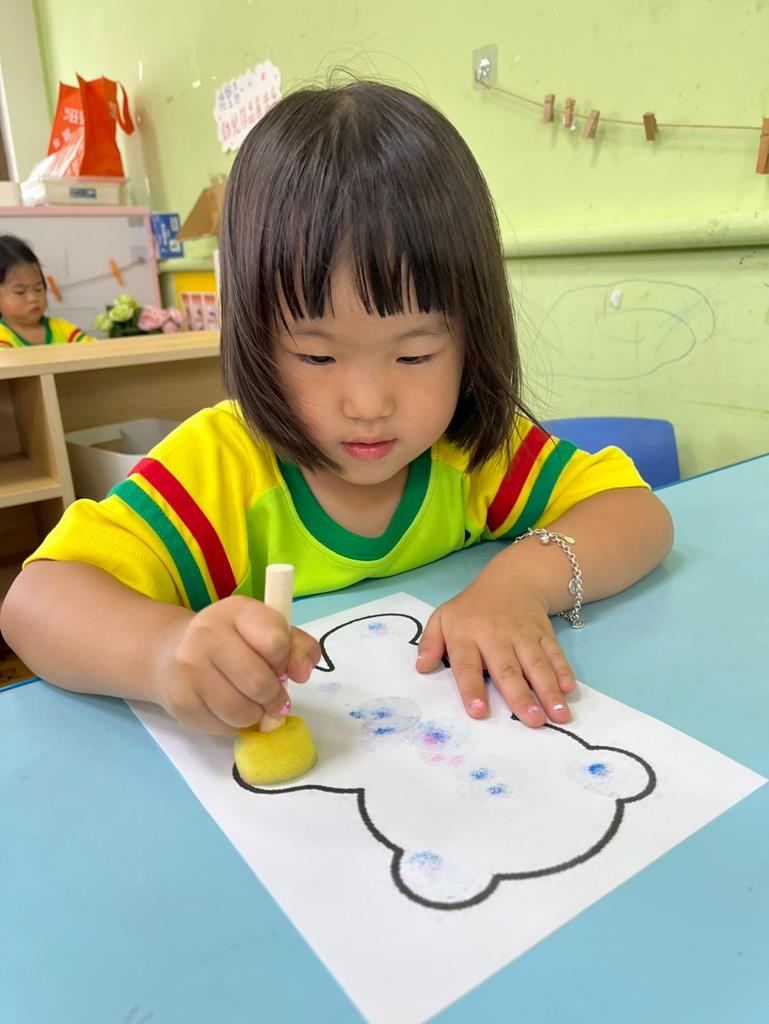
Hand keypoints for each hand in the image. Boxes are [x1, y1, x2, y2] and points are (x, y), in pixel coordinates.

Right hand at [148, 596, 320, 733]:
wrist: (172, 652)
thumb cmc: (234, 642)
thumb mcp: (270, 632)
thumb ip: (299, 647)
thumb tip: (302, 673)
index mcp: (236, 610)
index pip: (276, 643)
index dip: (285, 660)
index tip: (279, 663)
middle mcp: (207, 633)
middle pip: (259, 683)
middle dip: (274, 697)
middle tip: (273, 696)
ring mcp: (188, 668)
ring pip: (241, 712)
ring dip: (255, 714)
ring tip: (252, 703)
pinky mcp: (180, 700)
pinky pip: (223, 727)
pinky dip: (234, 725)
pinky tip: (228, 708)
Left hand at [416, 571, 575, 728]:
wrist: (512, 579)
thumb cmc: (472, 609)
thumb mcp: (443, 617)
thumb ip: (430, 643)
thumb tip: (421, 668)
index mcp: (466, 635)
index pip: (467, 664)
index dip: (472, 688)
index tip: (478, 712)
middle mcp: (496, 636)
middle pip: (508, 669)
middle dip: (521, 696)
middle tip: (532, 721)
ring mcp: (524, 635)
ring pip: (537, 664)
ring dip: (548, 690)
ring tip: (559, 715)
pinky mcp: (545, 634)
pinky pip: (555, 654)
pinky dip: (564, 671)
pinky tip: (569, 691)